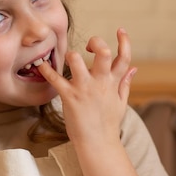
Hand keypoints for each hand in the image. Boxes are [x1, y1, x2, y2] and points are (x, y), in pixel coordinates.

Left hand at [38, 28, 136, 145]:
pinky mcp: (70, 96)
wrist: (98, 144)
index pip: (124, 58)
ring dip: (71, 55)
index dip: (124, 41)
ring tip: (68, 60)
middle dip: (96, 42)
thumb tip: (134, 69)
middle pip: (103, 53)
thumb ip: (125, 83)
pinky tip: (41, 66)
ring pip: (77, 60)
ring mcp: (84, 88)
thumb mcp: (121, 102)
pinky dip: (46, 70)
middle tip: (89, 46)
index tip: (120, 30)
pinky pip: (55, 78)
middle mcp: (100, 82)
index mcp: (113, 82)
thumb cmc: (108, 124)